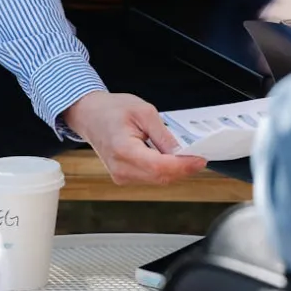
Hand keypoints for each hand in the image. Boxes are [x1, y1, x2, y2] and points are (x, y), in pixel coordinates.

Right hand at [62, 91, 207, 185]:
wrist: (90, 115)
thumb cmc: (112, 110)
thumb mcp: (143, 112)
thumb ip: (163, 134)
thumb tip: (181, 152)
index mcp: (124, 150)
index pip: (160, 167)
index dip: (183, 166)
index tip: (200, 160)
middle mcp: (121, 169)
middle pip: (161, 177)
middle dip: (182, 168)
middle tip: (198, 155)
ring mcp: (121, 176)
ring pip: (157, 180)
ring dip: (174, 170)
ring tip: (184, 154)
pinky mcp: (123, 177)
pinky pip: (149, 178)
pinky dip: (163, 170)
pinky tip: (168, 157)